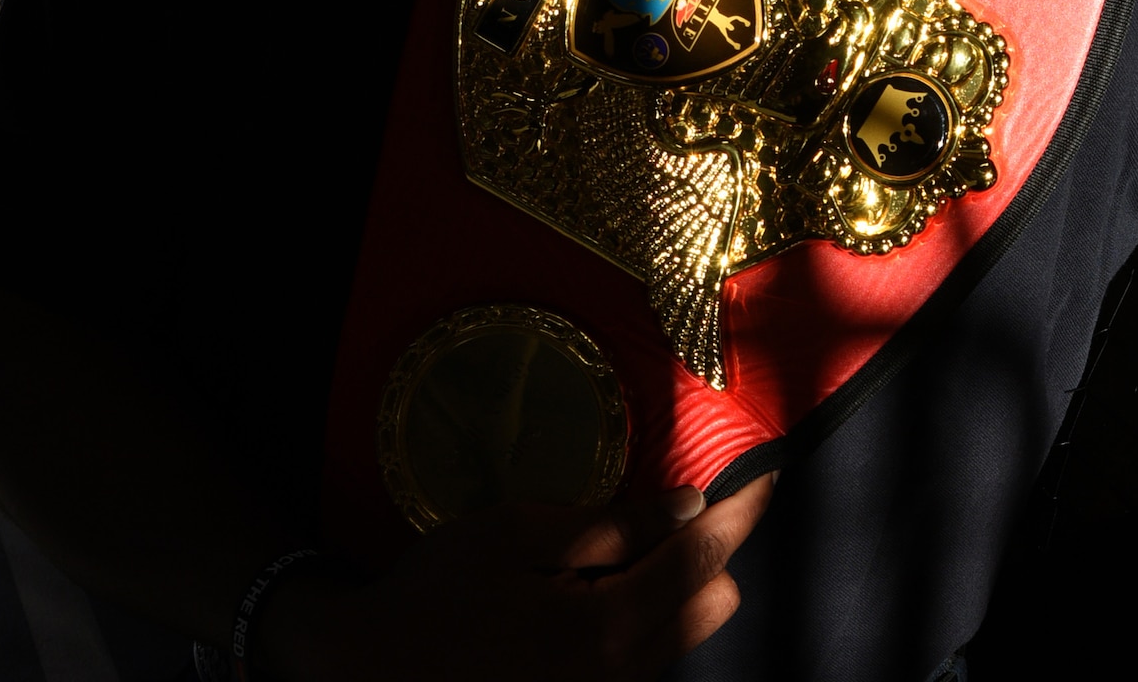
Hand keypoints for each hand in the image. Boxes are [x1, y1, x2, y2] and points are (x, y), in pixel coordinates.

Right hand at [260, 476, 773, 681]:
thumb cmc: (437, 594)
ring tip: (630, 545)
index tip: (765, 475)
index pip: (704, 563)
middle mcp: (619, 678)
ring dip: (678, 586)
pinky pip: (645, 658)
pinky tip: (599, 587)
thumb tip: (686, 505)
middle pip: (712, 608)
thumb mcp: (513, 535)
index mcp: (605, 629)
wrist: (372, 672)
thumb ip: (609, 524)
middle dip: (711, 553)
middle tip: (679, 505)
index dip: (740, 513)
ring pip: (682, 637)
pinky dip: (644, 616)